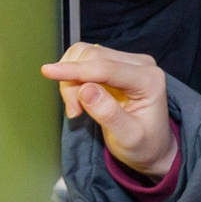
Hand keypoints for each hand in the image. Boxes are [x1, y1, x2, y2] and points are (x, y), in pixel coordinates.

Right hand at [42, 42, 175, 178]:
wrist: (152, 147)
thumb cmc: (143, 145)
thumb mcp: (128, 138)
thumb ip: (108, 114)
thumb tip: (86, 90)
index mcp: (149, 80)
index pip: (106, 67)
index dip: (75, 70)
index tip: (48, 72)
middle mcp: (141, 64)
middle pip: (93, 57)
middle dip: (73, 82)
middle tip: (74, 111)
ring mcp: (128, 62)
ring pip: (86, 54)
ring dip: (72, 79)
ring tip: (77, 108)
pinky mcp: (115, 64)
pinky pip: (85, 60)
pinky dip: (74, 76)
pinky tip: (79, 98)